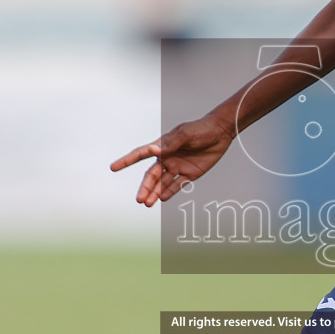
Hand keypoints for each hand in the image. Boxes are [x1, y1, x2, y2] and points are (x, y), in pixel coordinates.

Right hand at [110, 115, 234, 207]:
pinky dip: (169, 192)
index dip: (126, 161)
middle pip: (152, 176)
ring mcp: (177, 167)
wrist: (220, 133)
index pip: (141, 155)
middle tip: (139, 199)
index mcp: (162, 147)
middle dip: (145, 188)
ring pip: (162, 183)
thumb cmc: (200, 129)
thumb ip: (171, 144)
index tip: (113, 167)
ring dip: (154, 193)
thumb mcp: (186, 134)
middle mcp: (167, 158)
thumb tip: (153, 151)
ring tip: (147, 204)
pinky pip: (177, 186)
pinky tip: (161, 199)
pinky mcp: (189, 174)